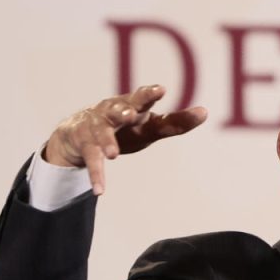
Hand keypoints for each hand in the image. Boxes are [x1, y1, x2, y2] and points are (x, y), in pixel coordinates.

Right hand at [43, 85, 207, 194]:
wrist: (75, 133)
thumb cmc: (123, 128)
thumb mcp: (147, 127)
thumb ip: (174, 122)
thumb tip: (205, 112)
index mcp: (133, 107)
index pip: (145, 101)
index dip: (151, 95)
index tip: (161, 89)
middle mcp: (113, 111)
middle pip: (119, 108)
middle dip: (124, 110)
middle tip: (130, 115)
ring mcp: (96, 125)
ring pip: (102, 133)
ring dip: (107, 142)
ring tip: (114, 154)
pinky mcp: (82, 142)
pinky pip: (91, 159)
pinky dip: (96, 175)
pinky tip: (100, 190)